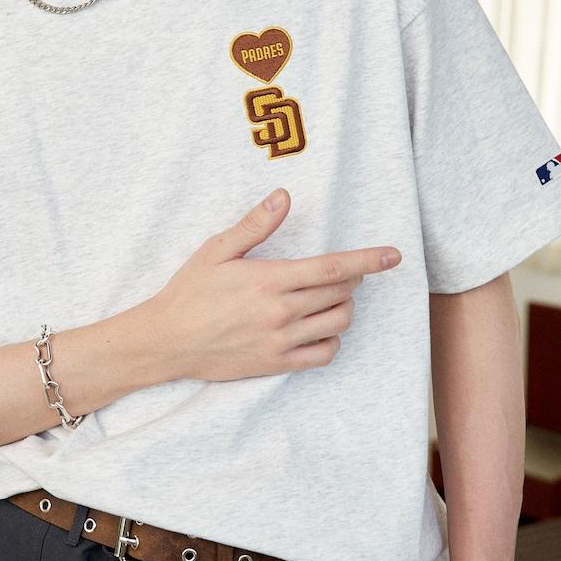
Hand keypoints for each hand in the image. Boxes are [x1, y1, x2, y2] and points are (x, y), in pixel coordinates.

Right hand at [143, 188, 401, 381]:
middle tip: (339, 272)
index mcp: (270, 279)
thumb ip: (255, 225)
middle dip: (351, 279)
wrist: (167, 341)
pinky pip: (324, 354)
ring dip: (343, 307)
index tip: (393, 255)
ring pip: (338, 323)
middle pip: (341, 293)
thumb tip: (284, 197)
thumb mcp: (217, 250)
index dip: (368, 260)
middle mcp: (281, 312)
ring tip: (329, 297)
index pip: (333, 268)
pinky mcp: (277, 364)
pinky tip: (319, 327)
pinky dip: (332, 339)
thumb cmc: (190, 291)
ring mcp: (281, 341)